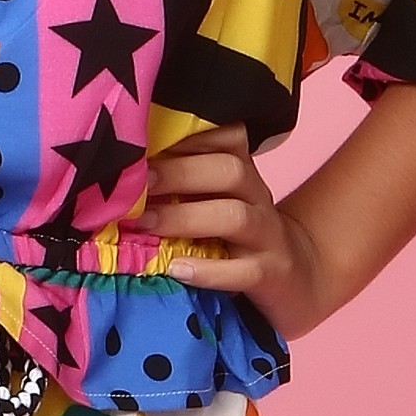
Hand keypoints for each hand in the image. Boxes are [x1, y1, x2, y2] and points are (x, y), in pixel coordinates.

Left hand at [141, 122, 328, 339]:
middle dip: (180, 173)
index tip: (144, 143)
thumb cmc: (237, 237)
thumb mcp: (214, 201)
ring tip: (145, 225)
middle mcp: (257, 196)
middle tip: (136, 185)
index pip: (226, 137)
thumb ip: (180, 184)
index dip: (188, 136)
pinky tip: (178, 269)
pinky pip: (244, 271)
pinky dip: (209, 271)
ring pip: (235, 216)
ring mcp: (267, 236)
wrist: (296, 279)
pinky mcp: (270, 274)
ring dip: (185, 218)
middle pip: (230, 171)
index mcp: (242, 172)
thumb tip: (118, 173)